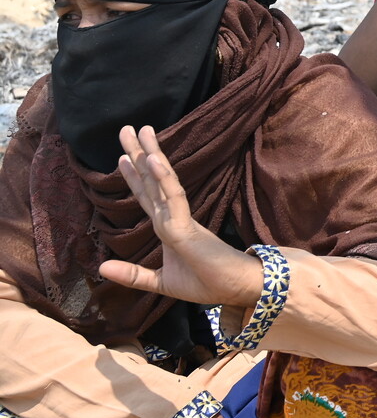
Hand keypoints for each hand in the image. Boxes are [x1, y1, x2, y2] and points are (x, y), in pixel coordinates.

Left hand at [99, 127, 261, 309]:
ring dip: (150, 154)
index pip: (148, 196)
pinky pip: (173, 197)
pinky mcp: (187, 226)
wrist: (236, 289)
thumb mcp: (161, 282)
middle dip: (137, 154)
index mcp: (168, 227)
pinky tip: (153, 159)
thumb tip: (100, 268)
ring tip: (142, 131)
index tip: (123, 156)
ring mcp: (179, 218)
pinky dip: (163, 177)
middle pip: (150, 181)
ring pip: (161, 181)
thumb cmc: (207, 282)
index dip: (134, 176)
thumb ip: (133, 275)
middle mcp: (172, 217)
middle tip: (126, 128)